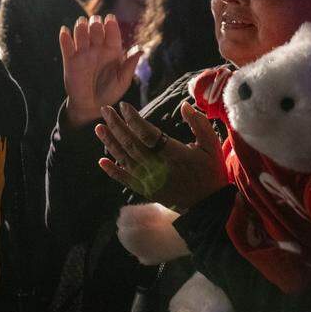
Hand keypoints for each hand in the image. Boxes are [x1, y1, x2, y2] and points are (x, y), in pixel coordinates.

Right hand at [60, 15, 141, 128]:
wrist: (91, 106)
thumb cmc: (110, 92)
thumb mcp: (123, 81)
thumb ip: (130, 65)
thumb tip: (141, 49)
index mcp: (112, 51)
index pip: (112, 34)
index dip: (111, 26)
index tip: (110, 19)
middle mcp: (97, 48)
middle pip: (96, 30)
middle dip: (95, 24)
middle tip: (95, 22)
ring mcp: (83, 53)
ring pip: (81, 34)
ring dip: (80, 28)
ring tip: (81, 24)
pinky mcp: (70, 60)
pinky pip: (66, 47)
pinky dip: (65, 38)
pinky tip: (65, 31)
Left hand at [96, 101, 228, 211]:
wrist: (208, 206)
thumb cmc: (210, 171)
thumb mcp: (212, 145)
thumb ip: (199, 124)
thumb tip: (184, 105)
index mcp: (174, 154)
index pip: (147, 134)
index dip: (133, 120)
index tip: (123, 106)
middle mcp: (158, 167)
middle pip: (131, 144)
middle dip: (116, 125)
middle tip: (105, 110)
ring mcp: (150, 180)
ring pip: (125, 159)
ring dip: (110, 143)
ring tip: (99, 127)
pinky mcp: (147, 191)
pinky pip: (126, 180)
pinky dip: (112, 171)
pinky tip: (101, 161)